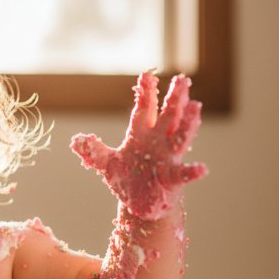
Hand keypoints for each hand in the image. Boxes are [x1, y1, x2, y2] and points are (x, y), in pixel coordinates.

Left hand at [70, 71, 207, 219]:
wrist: (139, 204)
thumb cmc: (127, 179)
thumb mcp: (106, 164)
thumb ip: (94, 151)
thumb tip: (76, 140)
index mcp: (141, 134)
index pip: (144, 109)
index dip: (146, 93)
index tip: (147, 74)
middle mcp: (158, 142)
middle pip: (169, 116)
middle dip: (175, 99)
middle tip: (182, 80)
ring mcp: (168, 158)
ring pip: (180, 137)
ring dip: (188, 123)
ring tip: (195, 107)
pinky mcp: (172, 178)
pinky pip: (184, 174)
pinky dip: (193, 172)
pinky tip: (201, 168)